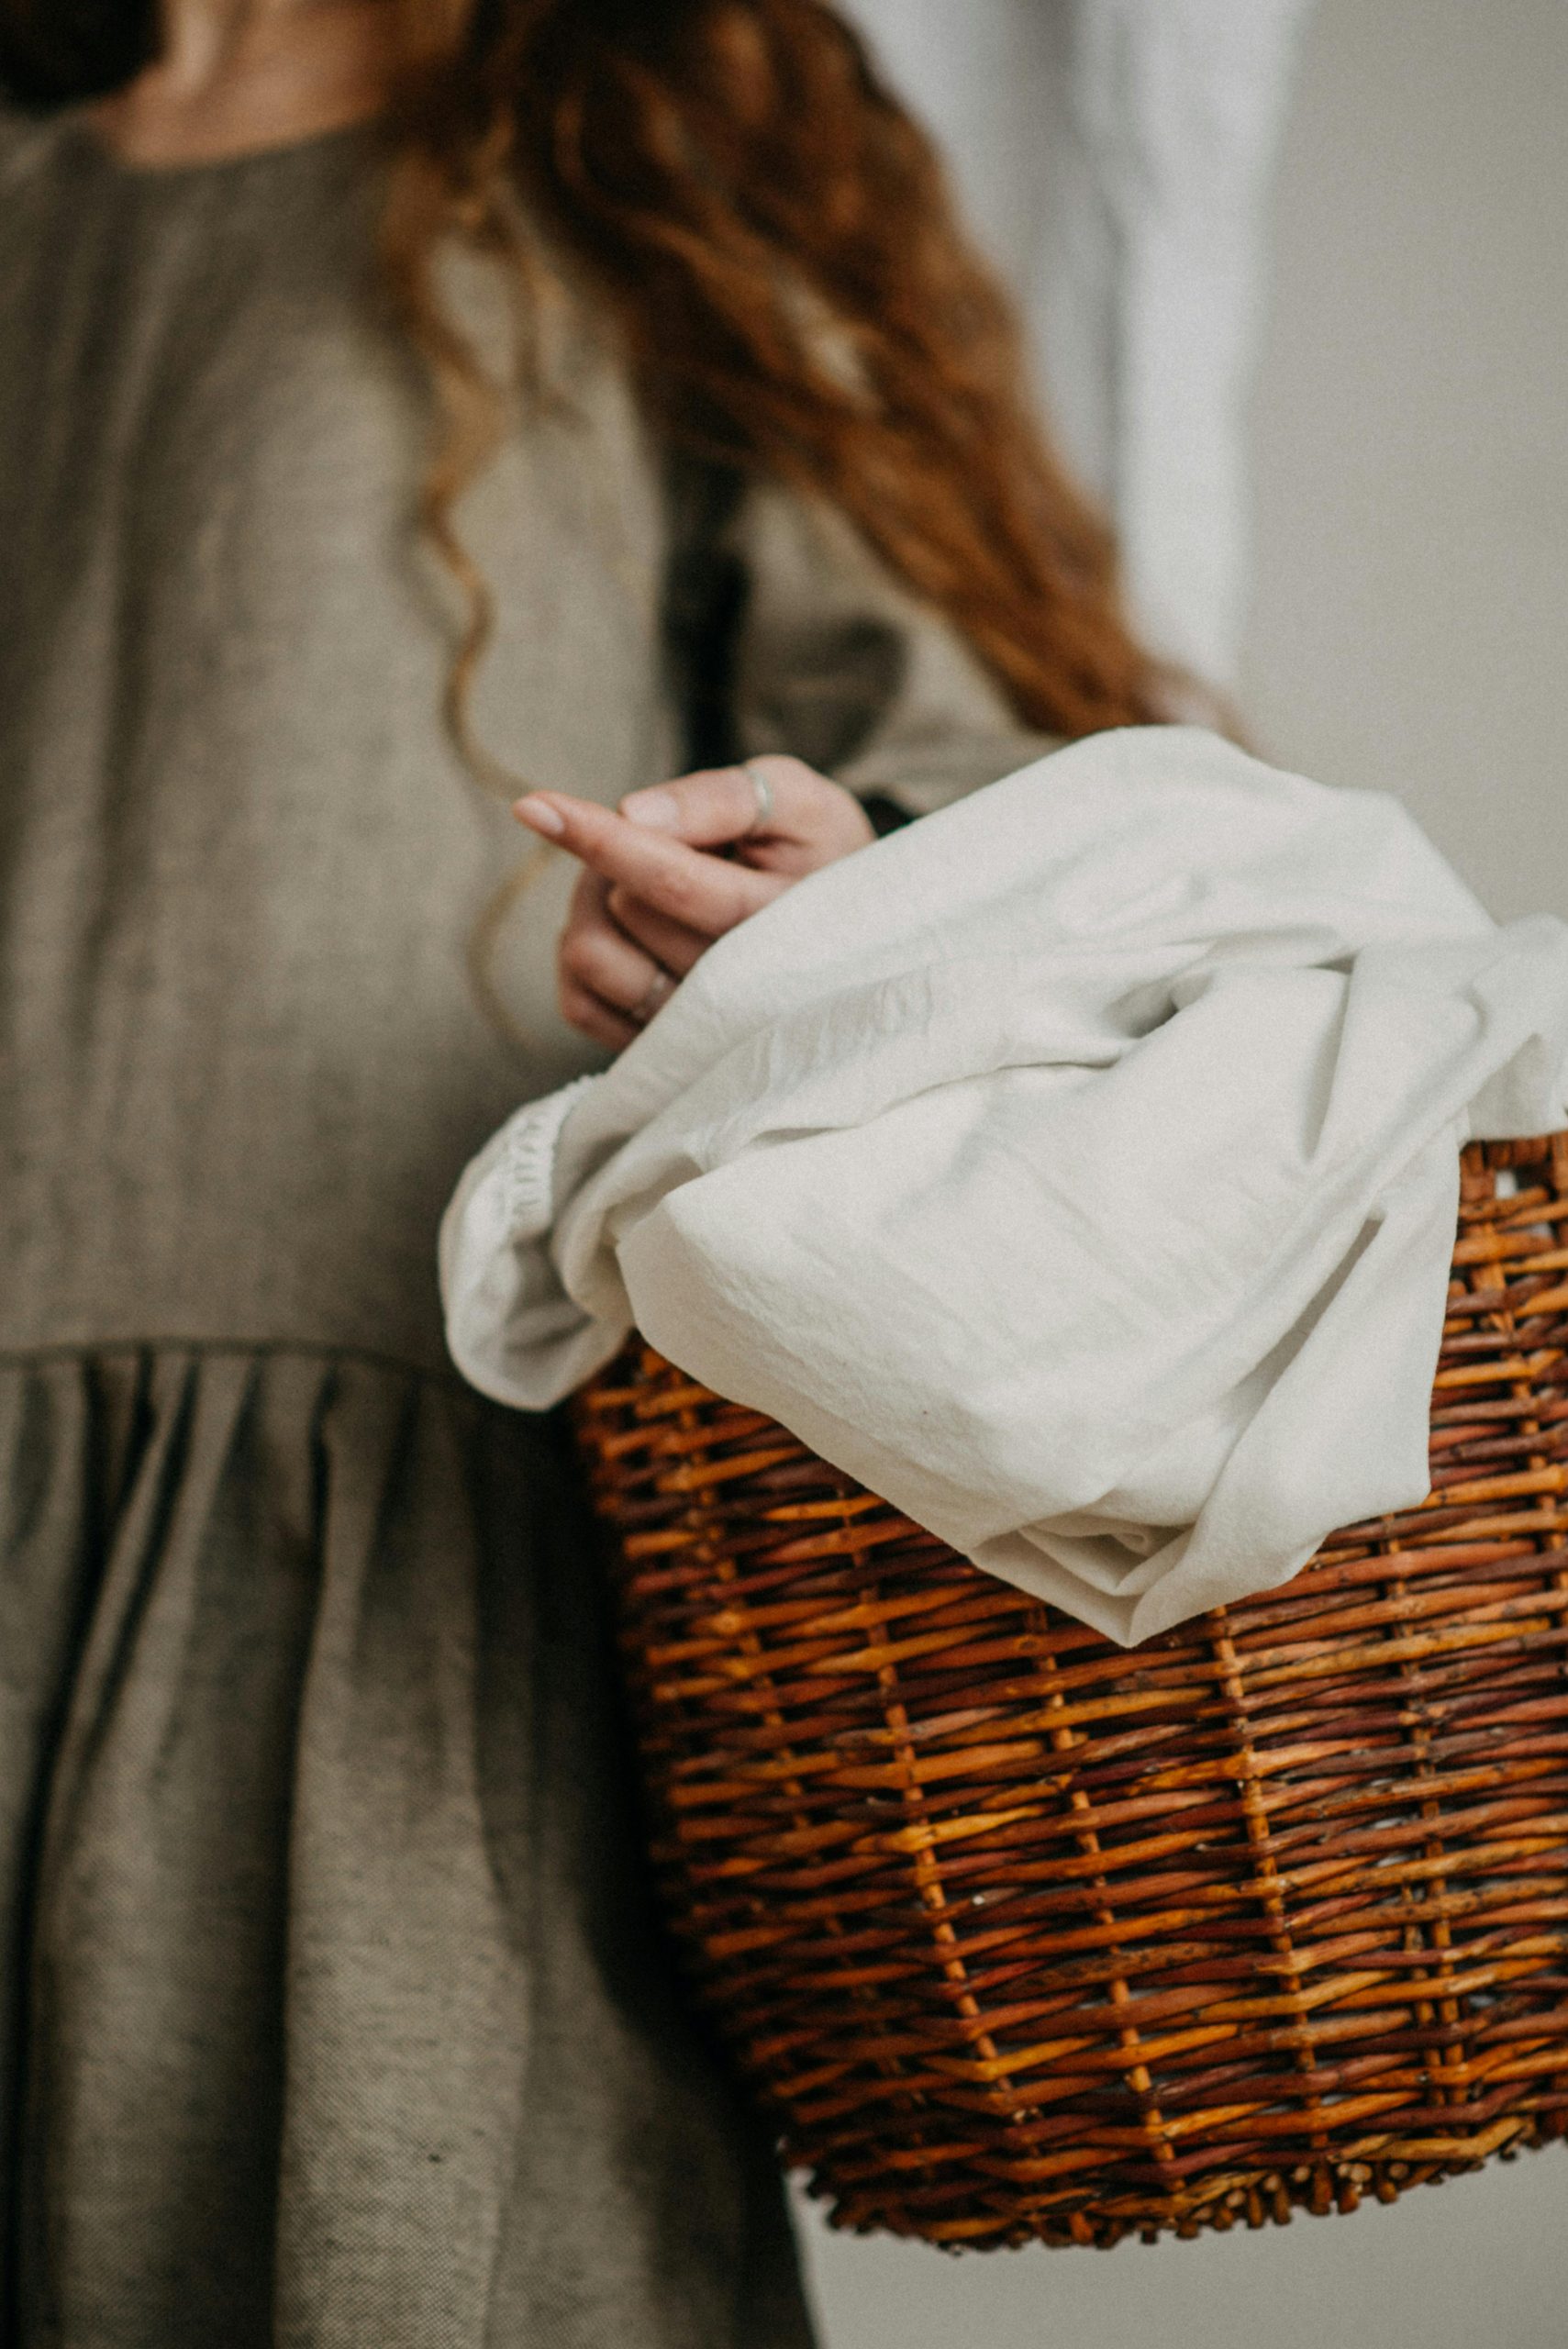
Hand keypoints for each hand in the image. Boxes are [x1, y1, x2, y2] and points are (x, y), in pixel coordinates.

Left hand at [514, 754, 875, 1049]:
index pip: (671, 880)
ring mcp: (699, 1036)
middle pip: (623, 910)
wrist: (850, 931)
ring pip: (591, 958)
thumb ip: (723, 798)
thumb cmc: (816, 851)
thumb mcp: (797, 800)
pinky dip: (580, 956)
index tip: (534, 806)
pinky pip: (579, 1005)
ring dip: (593, 904)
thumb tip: (632, 814)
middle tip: (655, 839)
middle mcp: (740, 993)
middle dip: (616, 857)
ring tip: (636, 883)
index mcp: (782, 921)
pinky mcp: (662, 1057)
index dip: (599, 838)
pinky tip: (623, 932)